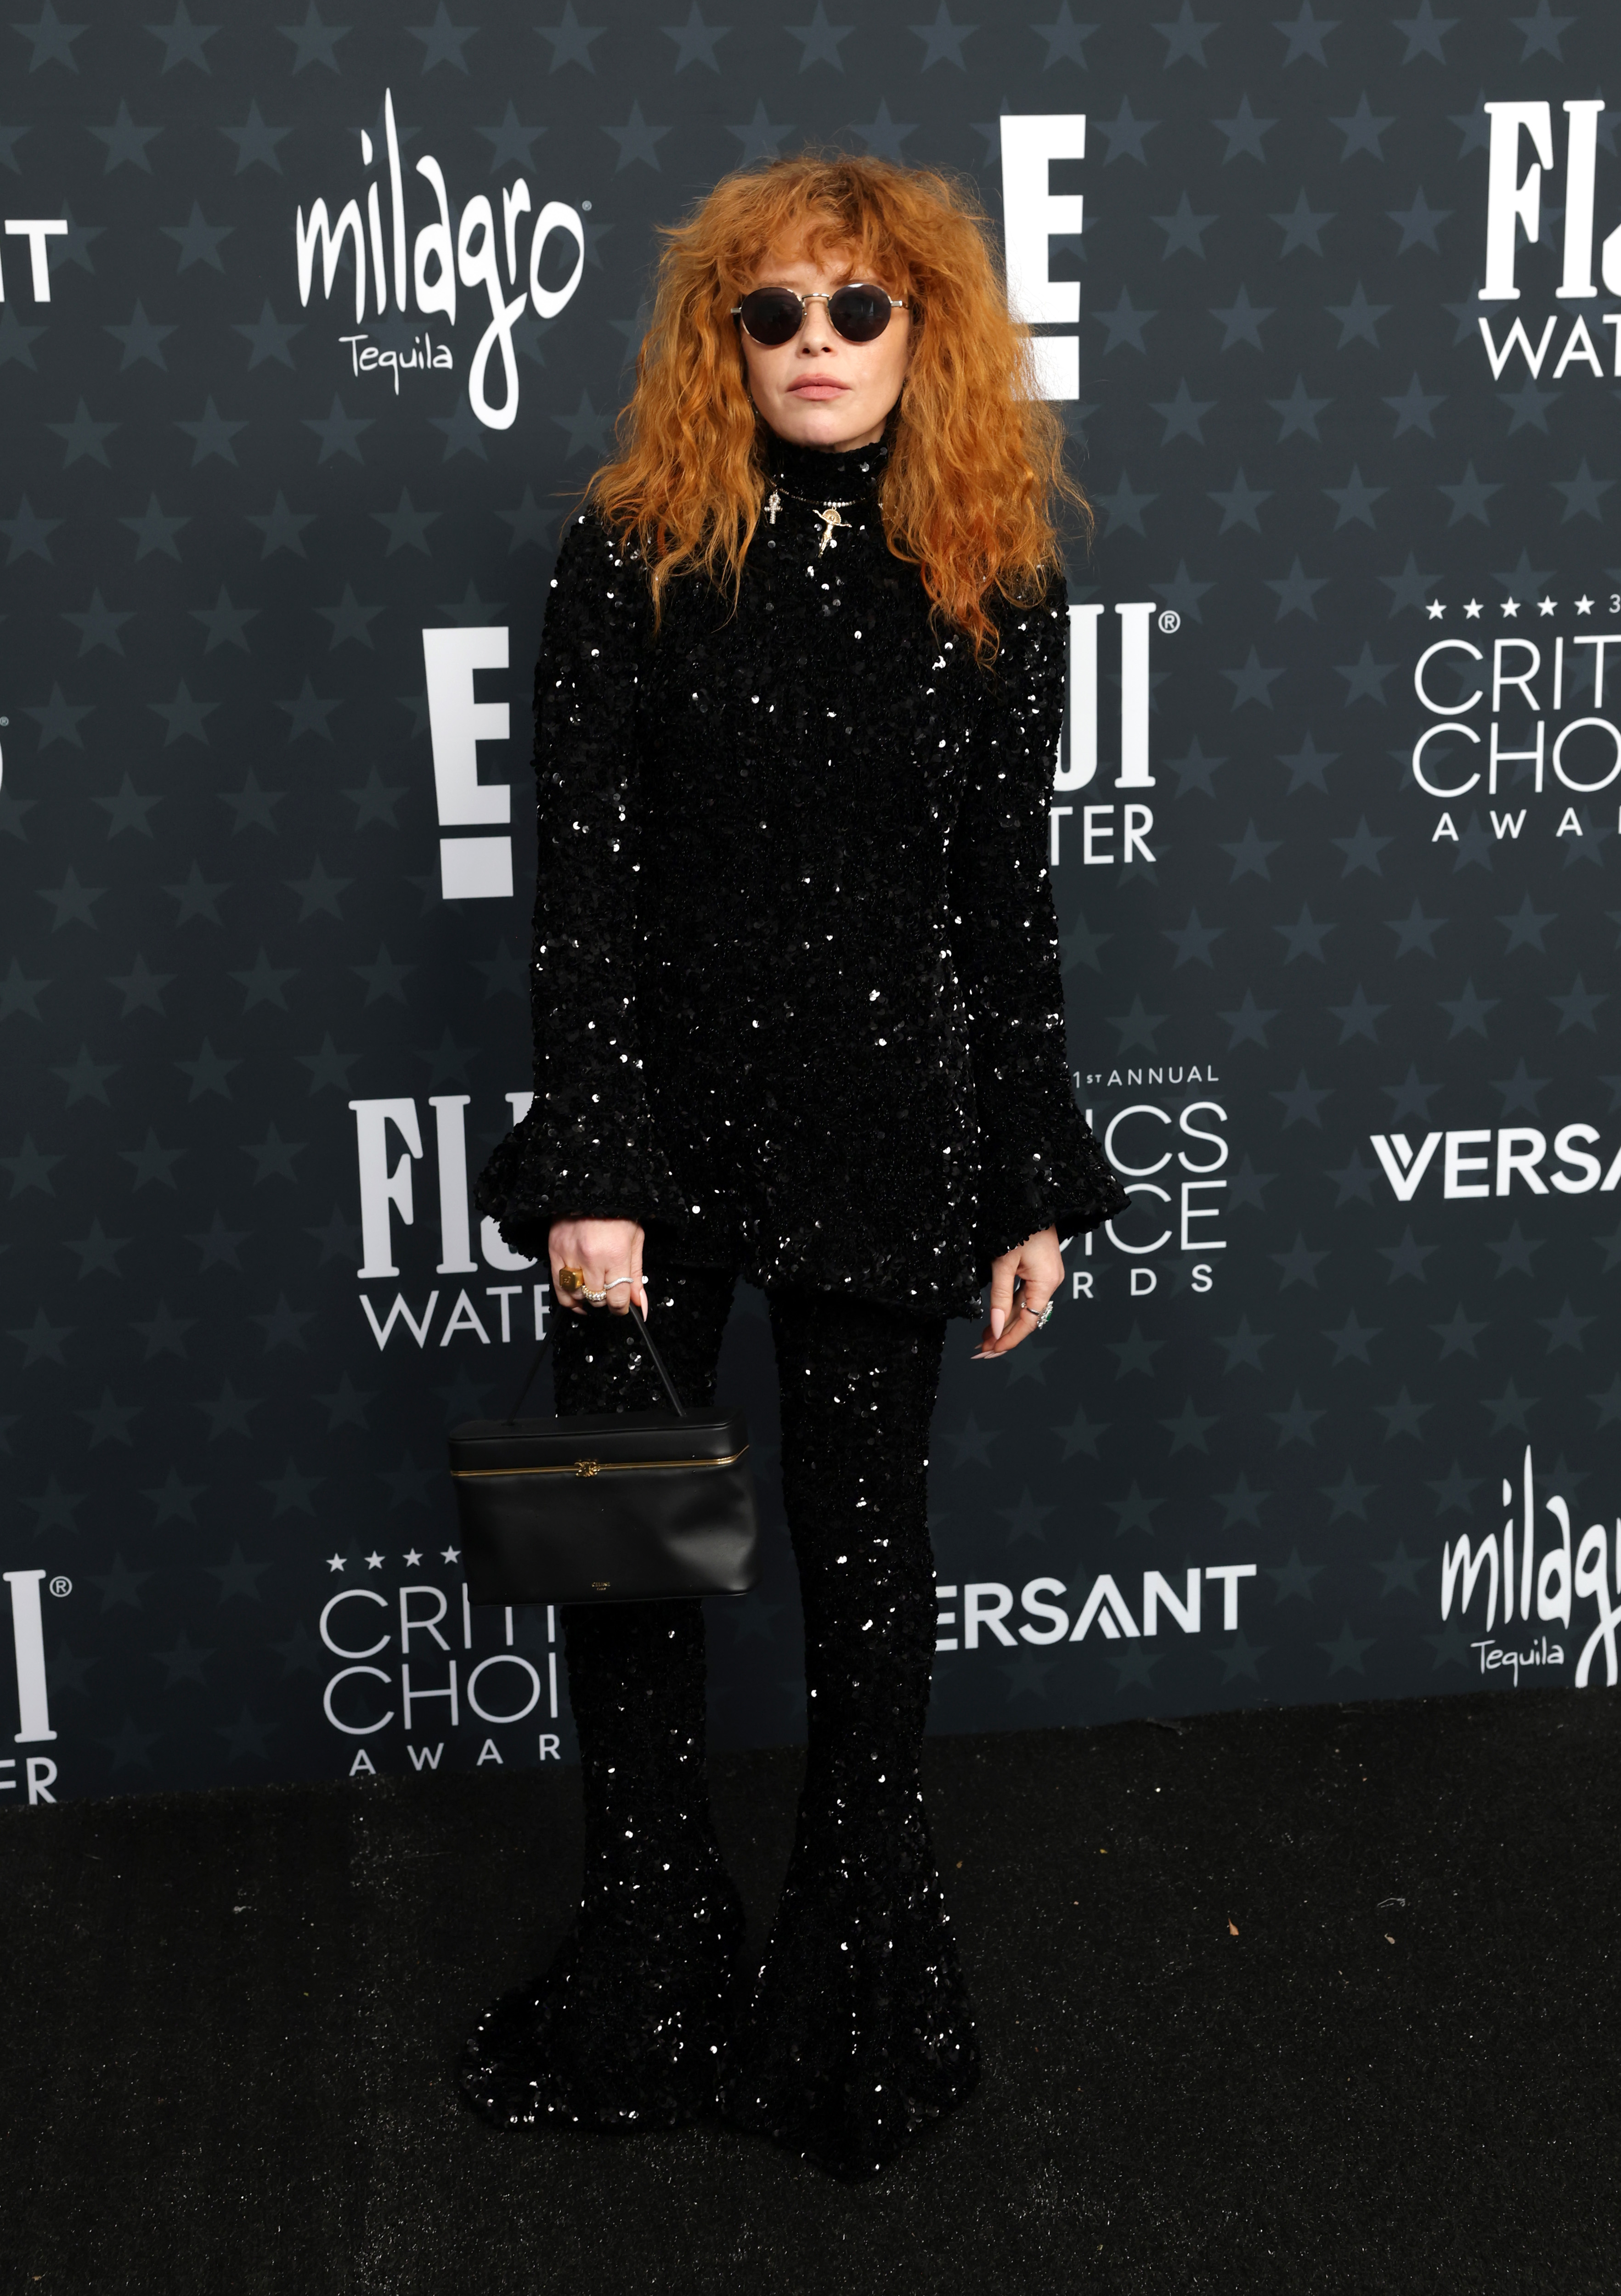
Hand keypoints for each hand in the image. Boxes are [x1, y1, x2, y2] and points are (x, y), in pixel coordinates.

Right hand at [548, 1217, 648, 1318]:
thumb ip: (636, 1276)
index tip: (623, 1306)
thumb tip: (640, 1304)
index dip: (622, 1307)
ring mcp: (570, 1255)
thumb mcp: (635, 1241)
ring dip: (588, 1299)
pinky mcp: (555, 1252)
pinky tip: (577, 1299)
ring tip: (595, 1292)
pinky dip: (568, 1298)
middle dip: (607, 1301)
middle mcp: (591, 1257)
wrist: (592, 1188)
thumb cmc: (617, 1212)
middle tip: (611, 1294)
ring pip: (577, 1296)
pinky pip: (558, 1287)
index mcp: (615, 1254)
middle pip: (597, 1299)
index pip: (617, 1298)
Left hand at [972, 1226, 1063, 1359]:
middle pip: (1026, 1317)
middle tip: (981, 1350)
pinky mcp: (1040, 1270)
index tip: (992, 1350)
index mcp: (1046, 1282)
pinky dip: (1009, 1307)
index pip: (1028, 1321)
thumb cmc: (1018, 1226)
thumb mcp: (1003, 1263)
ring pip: (1023, 1307)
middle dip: (1003, 1334)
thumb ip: (999, 1297)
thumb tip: (995, 1326)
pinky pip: (1024, 1295)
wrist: (1031, 1200)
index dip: (1009, 1338)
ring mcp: (1046, 1276)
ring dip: (1004, 1322)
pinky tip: (996, 1318)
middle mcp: (1050, 1282)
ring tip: (983, 1338)